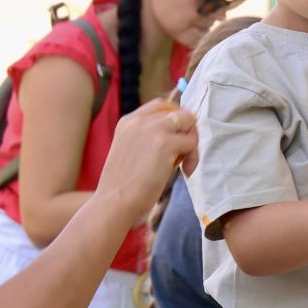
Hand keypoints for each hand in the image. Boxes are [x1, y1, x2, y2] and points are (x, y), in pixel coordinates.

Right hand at [94, 100, 196, 222]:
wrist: (114, 202)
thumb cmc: (125, 185)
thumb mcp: (131, 150)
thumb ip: (148, 137)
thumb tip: (180, 133)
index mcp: (128, 121)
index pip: (161, 105)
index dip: (176, 120)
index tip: (178, 139)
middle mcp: (139, 120)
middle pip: (179, 112)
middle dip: (186, 131)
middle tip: (183, 155)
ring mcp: (152, 130)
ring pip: (189, 123)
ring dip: (191, 144)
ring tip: (183, 165)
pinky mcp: (165, 143)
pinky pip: (192, 142)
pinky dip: (193, 157)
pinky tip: (184, 172)